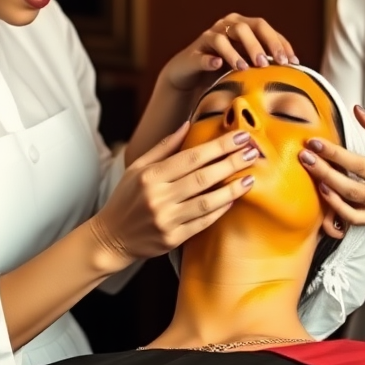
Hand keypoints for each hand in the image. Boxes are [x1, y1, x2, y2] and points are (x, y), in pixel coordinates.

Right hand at [89, 121, 260, 260]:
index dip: (218, 146)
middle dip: (231, 163)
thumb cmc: (126, 198)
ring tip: (250, 177)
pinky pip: (203, 223)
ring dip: (232, 189)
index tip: (240, 136)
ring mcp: (166, 220)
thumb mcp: (137, 168)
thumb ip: (163, 147)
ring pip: (206, 202)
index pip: (191, 157)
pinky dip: (219, 210)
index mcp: (150, 176)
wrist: (111, 238)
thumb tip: (187, 124)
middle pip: (203, 178)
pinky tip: (233, 200)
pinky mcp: (172, 239)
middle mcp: (158, 197)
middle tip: (253, 152)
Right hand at [161, 13, 299, 94]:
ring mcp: (209, 36)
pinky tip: (217, 65)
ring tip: (245, 68)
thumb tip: (296, 71)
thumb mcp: (247, 67)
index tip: (292, 61)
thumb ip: (265, 64)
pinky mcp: (193, 51)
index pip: (265, 29)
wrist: (190, 77)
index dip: (279, 43)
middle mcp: (227, 25)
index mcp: (243, 26)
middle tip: (271, 63)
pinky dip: (210, 58)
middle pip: (248, 27)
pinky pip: (203, 53)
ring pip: (225, 36)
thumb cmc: (223, 72)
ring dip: (238, 52)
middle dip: (261, 44)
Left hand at [297, 105, 364, 229]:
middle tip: (304, 156)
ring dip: (327, 189)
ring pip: (349, 204)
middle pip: (351, 186)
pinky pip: (351, 219)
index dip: (335, 153)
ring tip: (310, 172)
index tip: (315, 142)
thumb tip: (357, 110)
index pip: (359, 164)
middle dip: (325, 171)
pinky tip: (323, 192)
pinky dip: (335, 208)